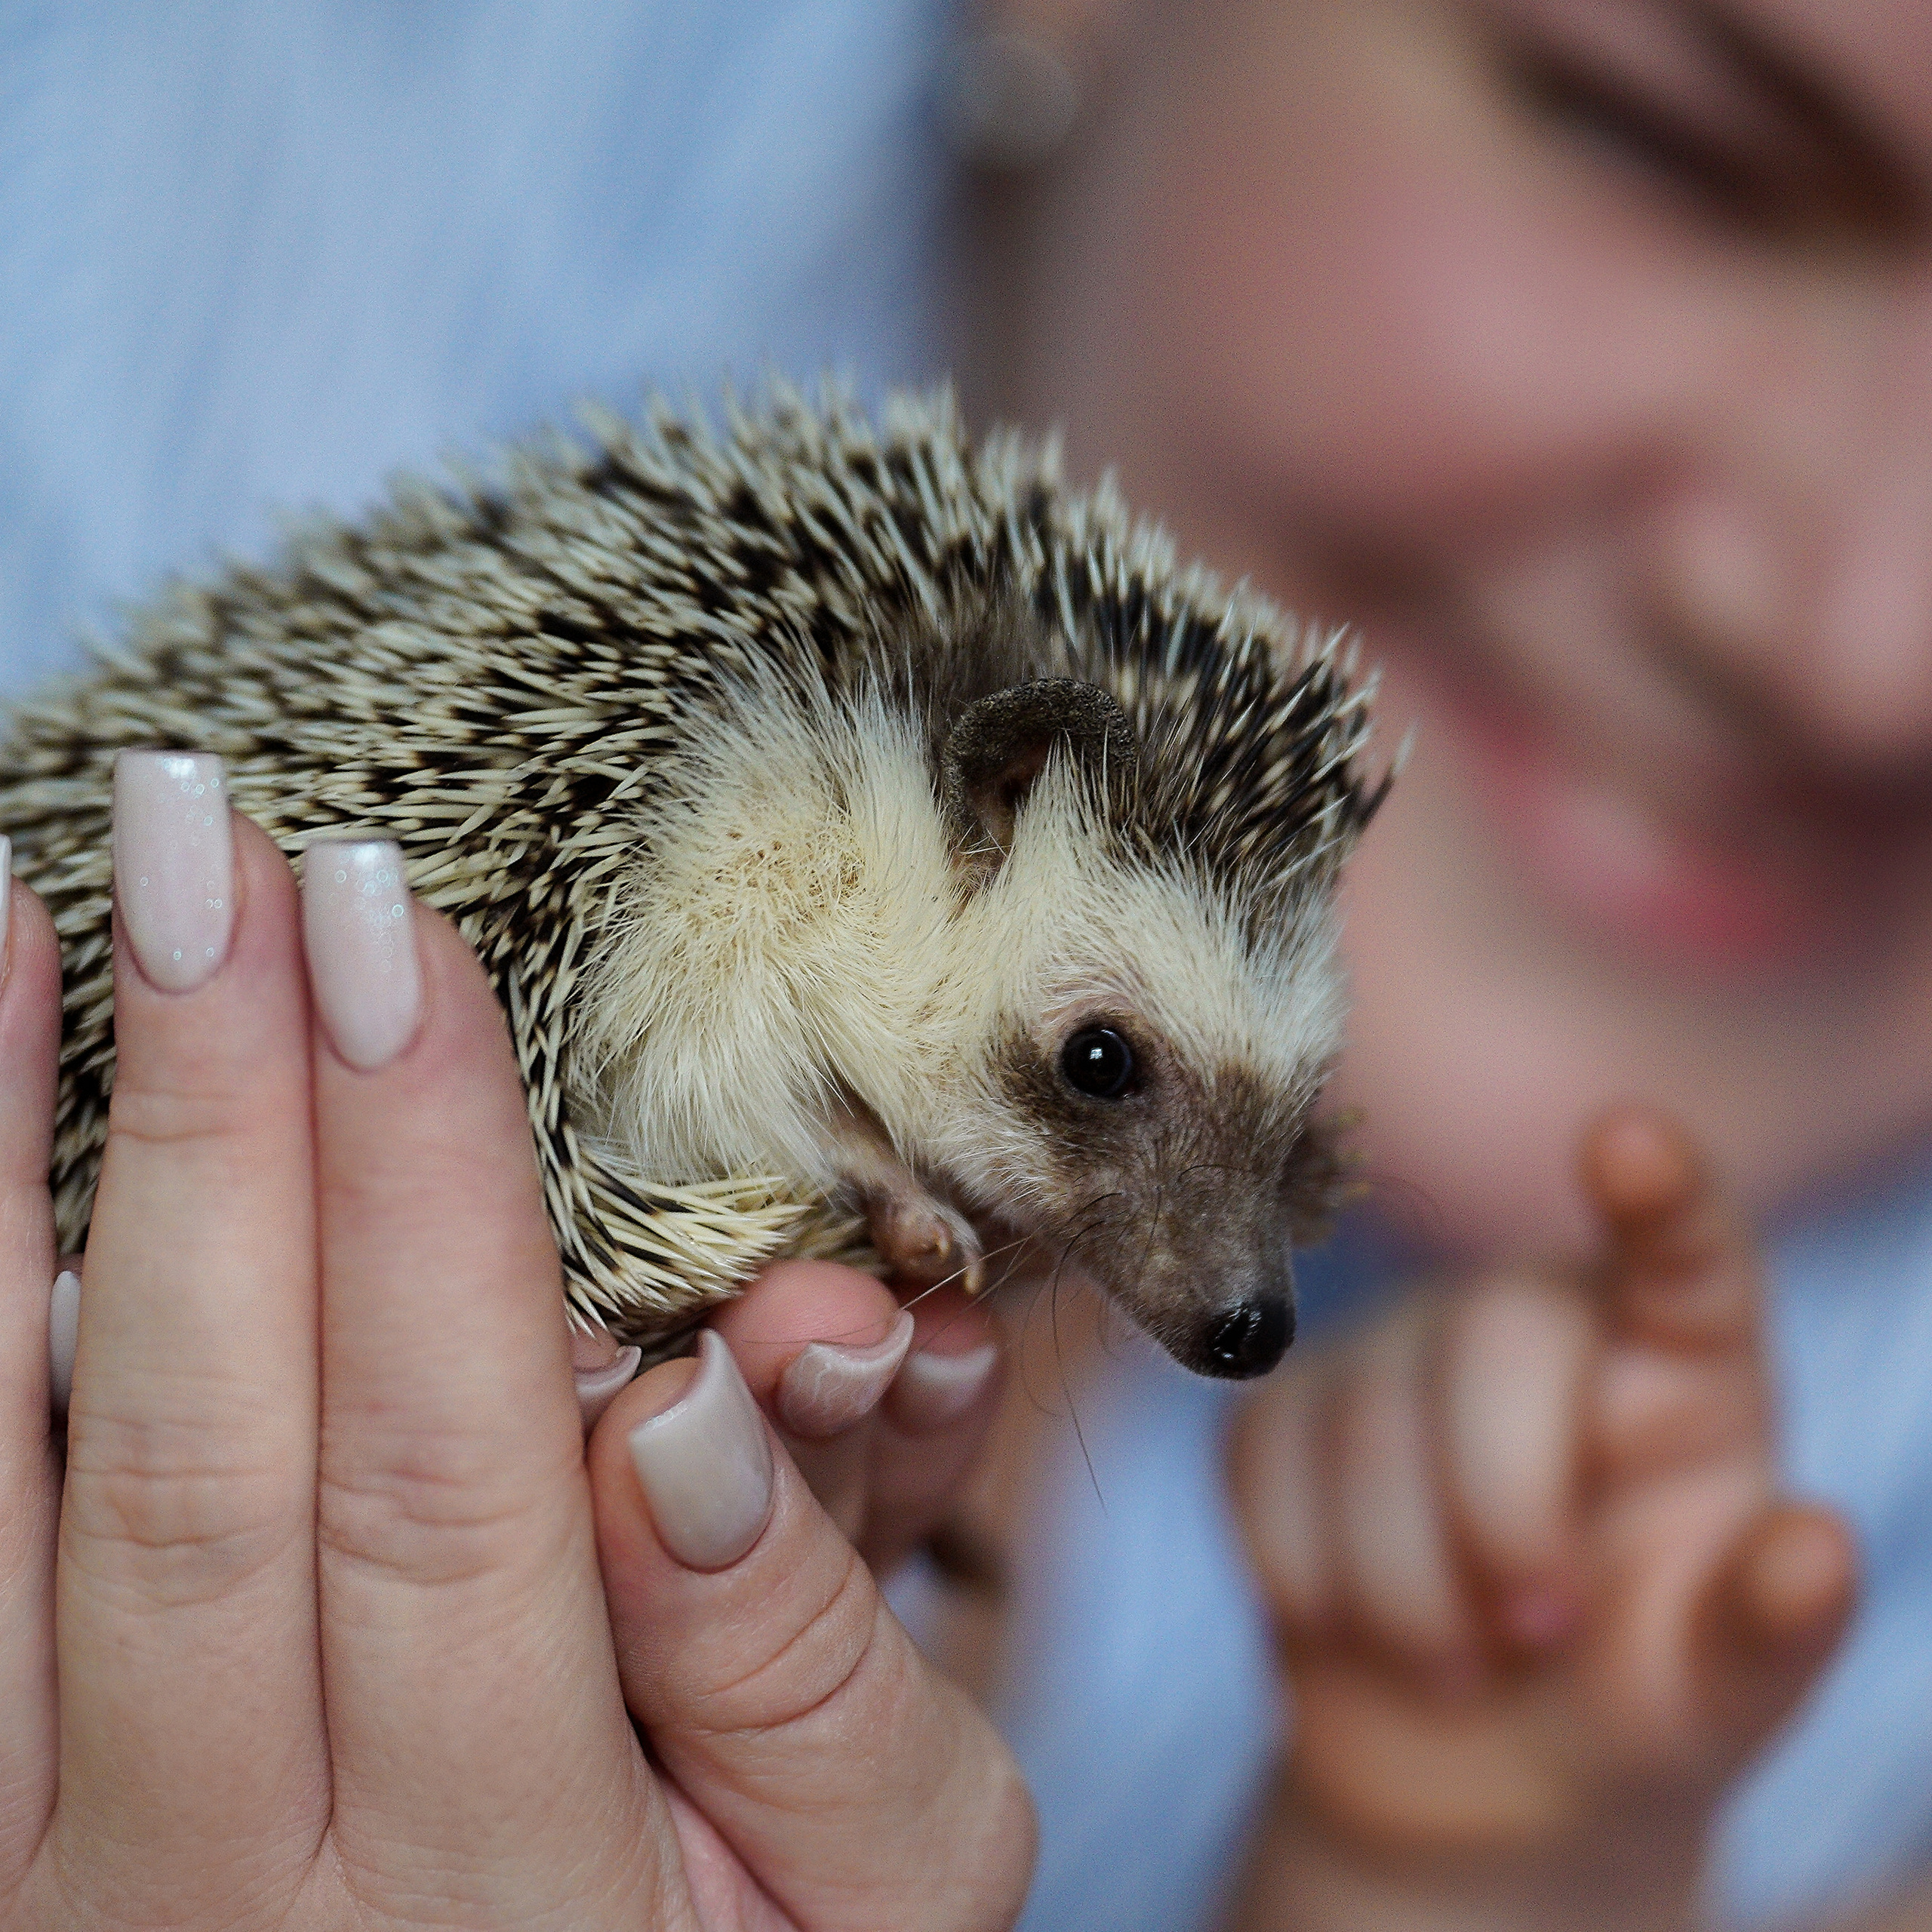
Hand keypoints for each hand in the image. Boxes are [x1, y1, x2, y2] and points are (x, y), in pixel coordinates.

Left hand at [0, 763, 1030, 1930]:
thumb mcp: (881, 1880)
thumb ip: (813, 1656)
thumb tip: (706, 1395)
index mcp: (511, 1886)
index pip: (457, 1463)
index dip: (424, 1186)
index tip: (396, 932)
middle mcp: (235, 1897)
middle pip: (219, 1451)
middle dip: (223, 1117)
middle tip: (217, 844)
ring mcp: (57, 1895)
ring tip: (24, 920)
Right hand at [1225, 1109, 1855, 1926]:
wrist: (1472, 1766)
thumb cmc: (1632, 1702)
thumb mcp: (1717, 1691)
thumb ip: (1770, 1626)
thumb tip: (1819, 1546)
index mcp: (1680, 1366)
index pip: (1684, 1254)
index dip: (1658, 1196)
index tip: (1627, 1141)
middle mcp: (1536, 1324)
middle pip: (1495, 1340)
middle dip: (1502, 1513)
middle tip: (1532, 1638)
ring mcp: (1400, 1353)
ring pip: (1364, 1418)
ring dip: (1402, 1586)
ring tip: (1455, 1664)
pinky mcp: (1286, 1408)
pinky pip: (1261, 1460)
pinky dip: (1302, 1572)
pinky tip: (1350, 1623)